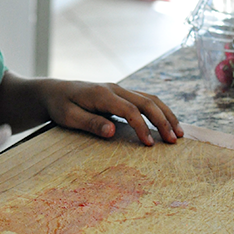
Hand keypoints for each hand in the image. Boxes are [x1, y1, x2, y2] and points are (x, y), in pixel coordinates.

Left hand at [38, 79, 182, 145]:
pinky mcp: (121, 95)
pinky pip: (145, 100)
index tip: (150, 145)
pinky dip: (159, 111)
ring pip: (150, 99)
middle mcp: (114, 89)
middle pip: (146, 102)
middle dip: (162, 121)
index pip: (129, 110)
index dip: (142, 127)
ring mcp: (119, 90)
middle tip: (174, 141)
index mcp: (102, 94)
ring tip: (179, 133)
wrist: (54, 91)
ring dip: (166, 115)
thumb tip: (112, 132)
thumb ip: (90, 123)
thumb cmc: (59, 105)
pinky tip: (168, 123)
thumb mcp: (68, 117)